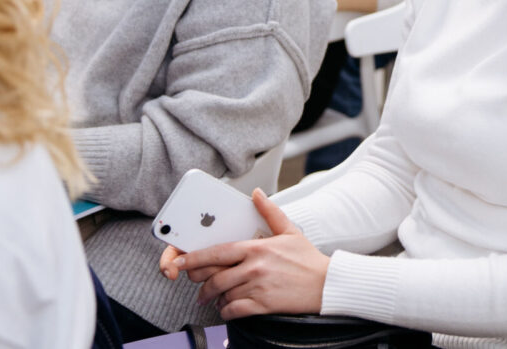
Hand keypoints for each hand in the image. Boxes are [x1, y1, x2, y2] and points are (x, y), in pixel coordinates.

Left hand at [161, 189, 329, 318]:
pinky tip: (228, 309)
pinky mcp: (263, 305)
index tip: (181, 263)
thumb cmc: (307, 259)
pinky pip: (234, 310)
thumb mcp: (289, 231)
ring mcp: (258, 287)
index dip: (194, 259)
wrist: (326, 284)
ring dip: (216, 300)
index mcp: (256, 248)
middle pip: (214, 278)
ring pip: (223, 296)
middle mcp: (254, 267)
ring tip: (216, 299)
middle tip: (198, 288)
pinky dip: (226, 312)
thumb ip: (269, 211)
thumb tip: (256, 193)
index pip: (217, 253)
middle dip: (201, 285)